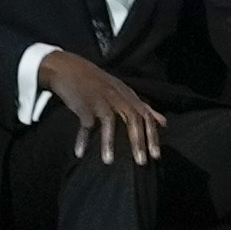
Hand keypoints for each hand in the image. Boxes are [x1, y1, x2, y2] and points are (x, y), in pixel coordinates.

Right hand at [49, 62, 168, 167]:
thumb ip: (143, 107)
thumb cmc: (97, 82)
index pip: (146, 115)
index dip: (152, 135)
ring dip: (108, 142)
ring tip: (109, 161)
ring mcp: (100, 99)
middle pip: (132, 118)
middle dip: (138, 141)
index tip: (156, 155)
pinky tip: (80, 153)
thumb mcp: (123, 91)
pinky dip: (83, 139)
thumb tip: (163, 122)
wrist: (67, 68)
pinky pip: (85, 123)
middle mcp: (116, 96)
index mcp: (127, 95)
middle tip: (141, 161)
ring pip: (109, 121)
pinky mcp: (82, 103)